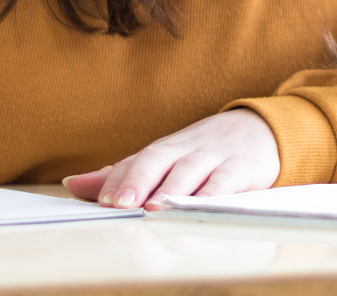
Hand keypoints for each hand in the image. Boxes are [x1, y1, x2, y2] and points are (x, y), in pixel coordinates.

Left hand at [62, 109, 279, 210]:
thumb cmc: (206, 149)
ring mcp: (214, 155)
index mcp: (167, 147)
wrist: (262, 127)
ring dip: (170, 188)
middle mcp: (187, 147)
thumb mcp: (167, 157)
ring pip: (189, 170)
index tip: (98, 198)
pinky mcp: (242, 168)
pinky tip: (200, 207)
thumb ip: (123, 172)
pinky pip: (226, 181)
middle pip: (158, 158)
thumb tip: (73, 184)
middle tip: (117, 203)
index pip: (137, 159)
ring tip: (151, 208)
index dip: (118, 178)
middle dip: (137, 180)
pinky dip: (212, 194)